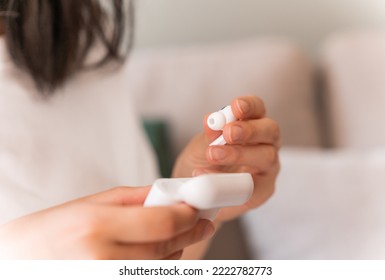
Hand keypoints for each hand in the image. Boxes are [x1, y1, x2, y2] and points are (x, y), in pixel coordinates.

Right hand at [0, 187, 214, 258]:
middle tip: (200, 222)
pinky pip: (149, 277)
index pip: (161, 222)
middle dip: (189, 232)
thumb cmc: (52, 230)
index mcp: (96, 226)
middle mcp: (103, 259)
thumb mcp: (90, 203)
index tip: (196, 208)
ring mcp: (107, 278)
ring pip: (162, 266)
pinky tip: (159, 254)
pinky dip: (161, 265)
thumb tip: (168, 194)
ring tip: (176, 236)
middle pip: (166, 246)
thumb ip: (134, 198)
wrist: (22, 260)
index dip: (186, 215)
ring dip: (177, 250)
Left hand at [173, 96, 279, 221]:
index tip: (236, 106)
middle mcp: (265, 144)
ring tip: (214, 155)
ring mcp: (267, 167)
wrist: (196, 194)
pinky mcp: (263, 190)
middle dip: (249, 130)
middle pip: (270, 130)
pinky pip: (254, 185)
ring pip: (268, 157)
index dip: (250, 106)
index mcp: (252, 125)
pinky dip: (230, 181)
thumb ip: (208, 136)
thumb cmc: (203, 164)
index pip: (258, 109)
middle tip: (228, 133)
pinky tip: (208, 177)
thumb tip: (211, 120)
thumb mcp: (200, 148)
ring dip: (240, 154)